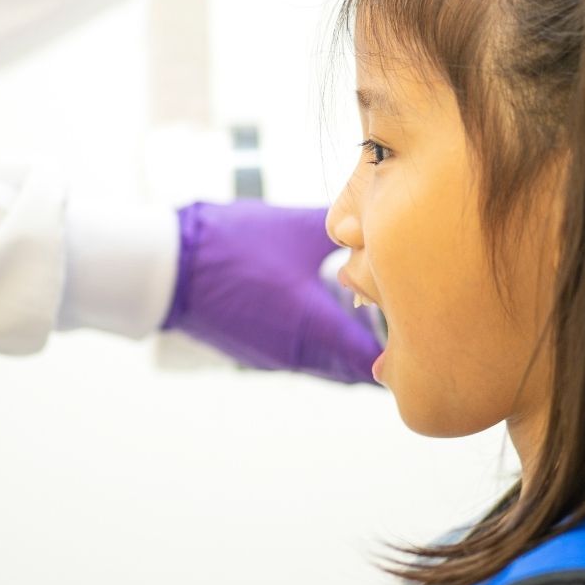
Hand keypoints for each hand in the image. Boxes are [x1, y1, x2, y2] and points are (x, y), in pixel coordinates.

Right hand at [161, 200, 382, 383]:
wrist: (166, 267)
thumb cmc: (231, 246)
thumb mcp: (296, 229)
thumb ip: (346, 228)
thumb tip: (383, 217)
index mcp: (315, 329)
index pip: (376, 361)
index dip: (404, 346)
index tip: (419, 321)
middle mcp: (298, 355)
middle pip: (355, 367)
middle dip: (380, 346)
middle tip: (400, 313)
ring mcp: (275, 358)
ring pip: (329, 362)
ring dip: (348, 343)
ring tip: (365, 307)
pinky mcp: (257, 352)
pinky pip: (303, 356)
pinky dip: (320, 340)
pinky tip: (322, 306)